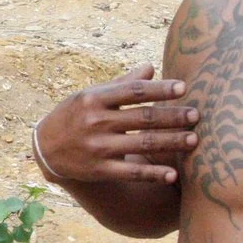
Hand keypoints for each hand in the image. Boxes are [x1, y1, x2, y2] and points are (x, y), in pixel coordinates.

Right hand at [34, 65, 197, 185]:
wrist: (45, 148)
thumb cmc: (75, 115)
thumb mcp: (92, 95)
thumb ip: (123, 83)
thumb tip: (151, 67)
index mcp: (95, 98)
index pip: (133, 91)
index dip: (159, 89)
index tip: (183, 88)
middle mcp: (96, 121)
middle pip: (142, 118)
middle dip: (172, 117)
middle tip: (196, 116)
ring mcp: (97, 147)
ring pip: (141, 143)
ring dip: (170, 142)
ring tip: (194, 140)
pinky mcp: (98, 170)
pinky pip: (131, 172)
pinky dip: (153, 174)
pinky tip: (173, 174)